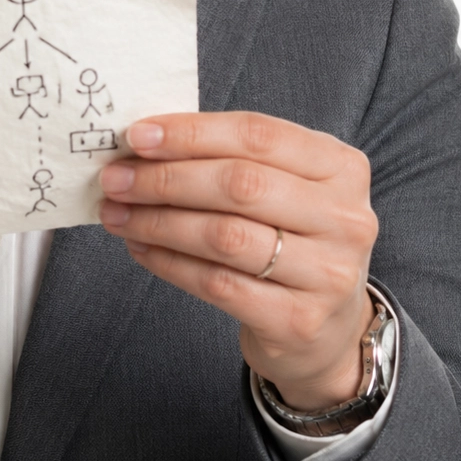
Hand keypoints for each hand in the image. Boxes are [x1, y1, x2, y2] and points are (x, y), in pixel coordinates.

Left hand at [98, 112, 377, 410]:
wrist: (328, 328)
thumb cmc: (291, 238)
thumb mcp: (282, 187)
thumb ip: (229, 158)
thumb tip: (144, 142)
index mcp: (340, 166)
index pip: (258, 134)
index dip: (192, 132)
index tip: (137, 135)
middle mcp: (344, 217)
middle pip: (240, 184)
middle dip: (165, 178)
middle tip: (115, 178)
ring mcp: (328, 273)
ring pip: (224, 236)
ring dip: (158, 222)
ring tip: (117, 214)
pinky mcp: (299, 321)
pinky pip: (217, 283)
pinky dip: (169, 263)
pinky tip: (140, 248)